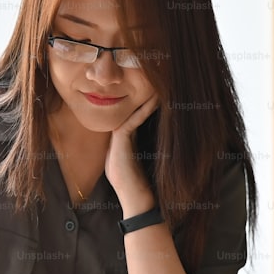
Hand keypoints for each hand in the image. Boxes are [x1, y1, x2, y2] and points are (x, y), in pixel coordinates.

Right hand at [105, 94, 158, 210]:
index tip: (152, 92)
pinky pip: (133, 120)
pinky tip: (153, 100)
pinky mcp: (121, 139)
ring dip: (143, 99)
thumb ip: (133, 149)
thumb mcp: (132, 161)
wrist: (131, 192)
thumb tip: (148, 141)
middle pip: (129, 111)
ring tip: (153, 85)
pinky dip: (143, 109)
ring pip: (130, 112)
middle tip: (152, 81)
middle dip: (140, 97)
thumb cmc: (133, 181)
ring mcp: (119, 136)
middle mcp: (120, 135)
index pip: (131, 117)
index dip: (140, 104)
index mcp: (124, 140)